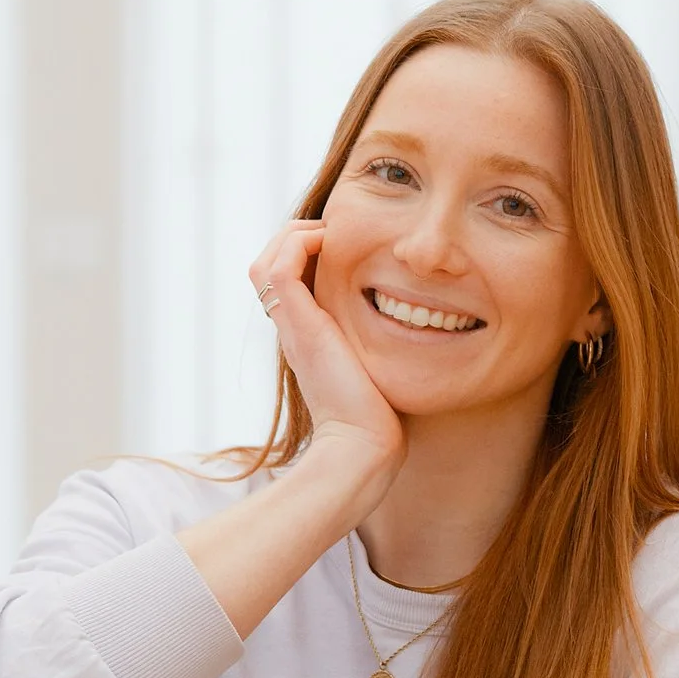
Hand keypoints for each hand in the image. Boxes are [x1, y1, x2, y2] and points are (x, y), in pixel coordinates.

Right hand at [249, 217, 404, 500]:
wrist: (362, 444)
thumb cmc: (378, 416)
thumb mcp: (376, 368)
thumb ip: (377, 346)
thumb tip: (412, 328)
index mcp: (306, 335)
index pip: (286, 280)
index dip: (305, 254)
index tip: (342, 245)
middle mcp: (292, 328)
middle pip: (268, 266)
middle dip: (296, 239)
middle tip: (333, 233)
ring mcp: (292, 326)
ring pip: (266, 262)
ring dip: (294, 236)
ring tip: (329, 234)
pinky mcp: (300, 325)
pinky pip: (279, 268)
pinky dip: (298, 244)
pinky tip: (331, 242)